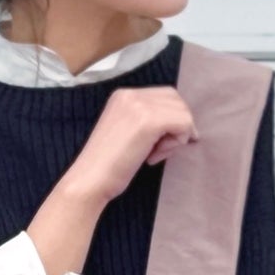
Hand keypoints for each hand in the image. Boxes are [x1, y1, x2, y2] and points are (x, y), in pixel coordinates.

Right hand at [70, 87, 198, 205]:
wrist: (90, 180)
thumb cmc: (108, 165)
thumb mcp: (125, 131)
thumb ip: (145, 119)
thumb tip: (181, 121)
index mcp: (123, 95)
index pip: (165, 96)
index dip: (170, 120)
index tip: (156, 145)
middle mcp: (131, 94)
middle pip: (177, 101)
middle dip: (177, 126)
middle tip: (159, 151)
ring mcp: (140, 105)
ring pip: (183, 113)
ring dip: (177, 137)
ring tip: (154, 154)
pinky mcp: (149, 121)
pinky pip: (184, 124)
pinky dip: (176, 143)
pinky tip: (154, 157)